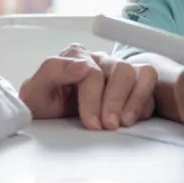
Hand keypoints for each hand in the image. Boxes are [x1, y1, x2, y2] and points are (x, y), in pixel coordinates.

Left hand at [19, 44, 156, 129]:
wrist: (49, 121)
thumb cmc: (43, 105)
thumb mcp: (34, 92)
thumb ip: (52, 72)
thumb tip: (81, 65)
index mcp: (75, 57)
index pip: (92, 70)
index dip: (93, 98)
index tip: (91, 122)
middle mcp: (99, 60)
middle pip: (120, 70)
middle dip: (114, 100)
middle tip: (108, 126)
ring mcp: (117, 70)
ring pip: (139, 72)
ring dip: (134, 99)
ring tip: (124, 122)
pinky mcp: (132, 84)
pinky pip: (149, 82)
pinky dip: (144, 100)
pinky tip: (132, 118)